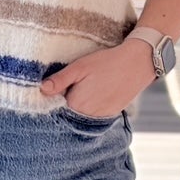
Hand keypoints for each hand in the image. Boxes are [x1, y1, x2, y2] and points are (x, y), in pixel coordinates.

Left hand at [38, 37, 154, 118]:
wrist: (138, 63)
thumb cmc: (107, 62)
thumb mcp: (80, 67)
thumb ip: (60, 80)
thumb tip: (42, 89)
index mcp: (77, 104)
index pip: (56, 108)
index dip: (52, 100)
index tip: (51, 91)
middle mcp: (88, 115)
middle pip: (69, 114)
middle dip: (65, 104)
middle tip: (69, 87)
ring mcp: (101, 116)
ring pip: (82, 115)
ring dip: (78, 107)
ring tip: (84, 89)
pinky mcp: (111, 114)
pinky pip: (94, 115)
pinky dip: (91, 108)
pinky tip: (94, 94)